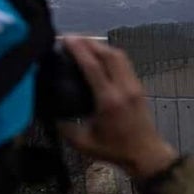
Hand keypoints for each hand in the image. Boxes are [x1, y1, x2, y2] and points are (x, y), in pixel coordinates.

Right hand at [59, 37, 177, 179]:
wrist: (145, 154)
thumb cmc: (114, 150)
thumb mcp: (83, 143)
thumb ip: (64, 127)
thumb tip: (48, 112)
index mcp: (109, 100)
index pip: (93, 66)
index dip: (78, 49)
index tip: (65, 39)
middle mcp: (124, 88)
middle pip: (108, 54)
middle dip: (89, 42)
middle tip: (71, 38)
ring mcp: (134, 85)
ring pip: (119, 56)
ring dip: (101, 46)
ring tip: (83, 43)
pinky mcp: (139, 86)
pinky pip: (125, 63)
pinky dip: (111, 54)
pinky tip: (99, 55)